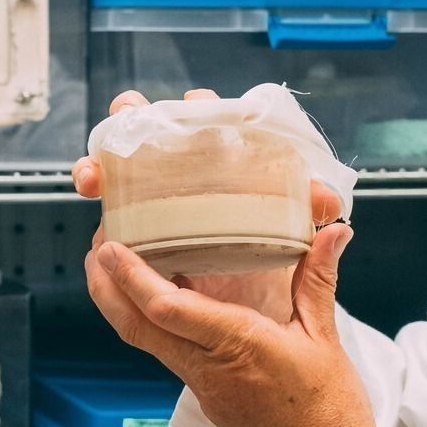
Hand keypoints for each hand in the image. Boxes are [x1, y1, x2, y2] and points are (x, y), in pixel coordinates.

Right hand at [73, 89, 342, 321]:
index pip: (206, 119)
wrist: (260, 320)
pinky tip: (94, 234)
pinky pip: (111, 228)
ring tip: (92, 178)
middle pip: (148, 134)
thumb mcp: (298, 238)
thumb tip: (334, 215)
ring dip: (98, 168)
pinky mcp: (137, 242)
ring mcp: (154, 206)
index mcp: (222, 160)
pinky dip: (99, 230)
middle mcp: (182, 176)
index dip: (198, 108)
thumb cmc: (276, 261)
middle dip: (128, 119)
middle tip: (125, 117)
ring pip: (117, 176)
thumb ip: (310, 218)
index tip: (195, 106)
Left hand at [77, 88, 395, 426]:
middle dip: (105, 287)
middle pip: (136, 327)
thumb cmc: (332, 417)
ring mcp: (201, 387)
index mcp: (241, 348)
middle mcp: (210, 369)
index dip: (133, 278)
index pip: (170, 312)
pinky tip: (148, 300)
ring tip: (107, 267)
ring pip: (144, 342)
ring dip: (118, 304)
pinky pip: (164, 354)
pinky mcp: (203, 399)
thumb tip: (331, 231)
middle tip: (94, 249)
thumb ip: (318, 280)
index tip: (112, 248)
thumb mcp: (327, 340)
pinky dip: (146, 323)